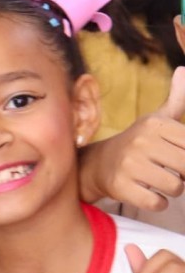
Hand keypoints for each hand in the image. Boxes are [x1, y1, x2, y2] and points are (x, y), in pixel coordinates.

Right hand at [79, 67, 184, 209]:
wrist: (96, 164)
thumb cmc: (137, 143)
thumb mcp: (156, 120)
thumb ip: (177, 99)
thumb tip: (183, 69)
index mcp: (155, 124)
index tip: (177, 155)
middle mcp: (141, 141)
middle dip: (184, 174)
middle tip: (170, 171)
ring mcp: (129, 164)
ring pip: (175, 187)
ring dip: (172, 190)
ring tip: (159, 182)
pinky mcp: (121, 186)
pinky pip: (157, 202)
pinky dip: (158, 203)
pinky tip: (149, 193)